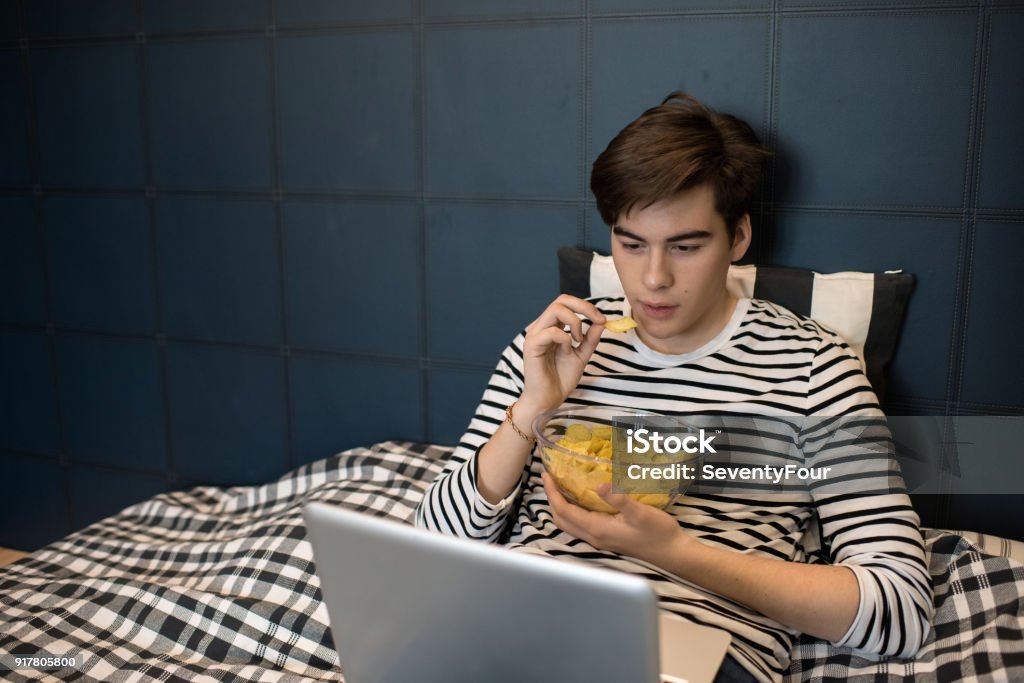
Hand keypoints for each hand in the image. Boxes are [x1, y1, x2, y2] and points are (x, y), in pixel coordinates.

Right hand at [519, 295, 605, 417]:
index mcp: (551, 327)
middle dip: (584, 307)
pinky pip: (552, 331)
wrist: (548, 400)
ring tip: (579, 340)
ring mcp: (535, 334)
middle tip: (597, 321)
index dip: (586, 306)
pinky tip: (568, 350)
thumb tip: (602, 321)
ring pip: (556, 309)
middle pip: (561, 300)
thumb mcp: (582, 355)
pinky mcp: (531, 345)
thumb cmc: (560, 379)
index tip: (602, 320)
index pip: (566, 302)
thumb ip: (590, 339)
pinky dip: (566, 338)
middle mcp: (541, 327)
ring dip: (575, 322)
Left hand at [541, 471, 686, 565]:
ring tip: (561, 487)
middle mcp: (594, 536)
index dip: (552, 493)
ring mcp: (600, 539)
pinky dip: (573, 511)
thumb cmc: (658, 533)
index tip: (547, 475)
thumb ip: (619, 499)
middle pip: (562, 519)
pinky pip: (580, 525)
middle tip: (551, 478)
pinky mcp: (607, 539)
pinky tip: (581, 500)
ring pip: (570, 523)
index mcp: (598, 529)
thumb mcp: (640, 513)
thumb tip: (600, 485)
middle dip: (552, 499)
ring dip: (561, 506)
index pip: (565, 511)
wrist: (672, 553)